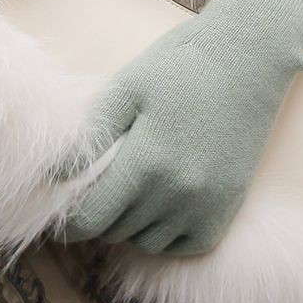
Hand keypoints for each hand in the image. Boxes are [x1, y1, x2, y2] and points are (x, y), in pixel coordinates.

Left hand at [49, 0, 302, 256]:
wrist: (248, 58)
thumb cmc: (181, 65)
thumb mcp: (128, 87)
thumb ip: (93, 133)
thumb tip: (54, 175)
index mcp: (146, 162)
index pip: (93, 219)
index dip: (70, 222)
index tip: (60, 214)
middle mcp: (177, 194)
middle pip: (117, 231)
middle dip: (99, 217)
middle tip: (95, 191)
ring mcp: (206, 205)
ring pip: (148, 241)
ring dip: (130, 225)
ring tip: (126, 192)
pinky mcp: (227, 208)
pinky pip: (184, 244)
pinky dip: (165, 233)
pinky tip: (158, 204)